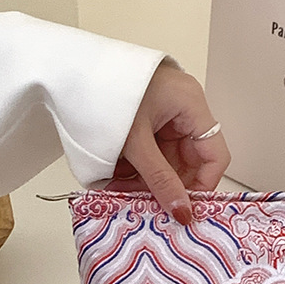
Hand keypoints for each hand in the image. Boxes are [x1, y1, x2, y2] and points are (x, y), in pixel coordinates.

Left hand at [107, 61, 230, 223]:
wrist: (70, 71)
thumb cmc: (104, 91)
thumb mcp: (135, 142)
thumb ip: (160, 180)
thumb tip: (181, 212)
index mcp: (191, 104)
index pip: (215, 155)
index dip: (204, 186)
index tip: (186, 208)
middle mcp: (182, 110)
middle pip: (189, 162)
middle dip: (168, 186)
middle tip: (148, 205)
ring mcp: (163, 116)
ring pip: (167, 162)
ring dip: (148, 181)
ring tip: (124, 191)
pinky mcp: (145, 121)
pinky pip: (150, 154)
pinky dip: (138, 170)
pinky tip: (119, 179)